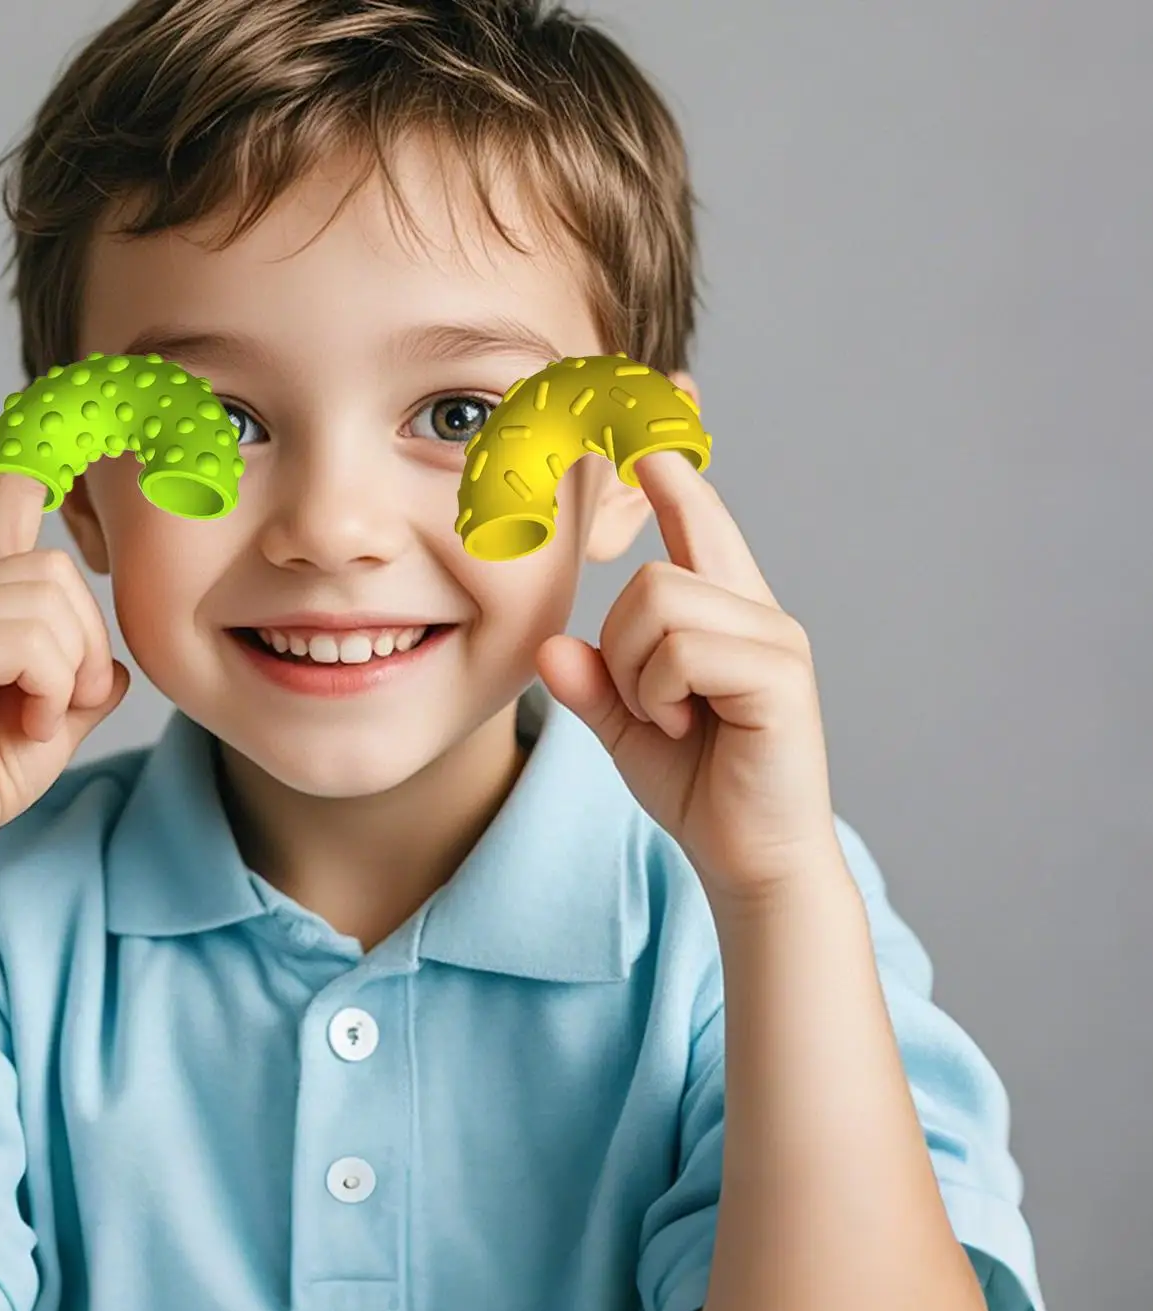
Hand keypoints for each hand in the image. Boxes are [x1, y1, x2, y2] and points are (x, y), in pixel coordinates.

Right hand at [0, 472, 129, 868]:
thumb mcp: (56, 716)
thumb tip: (114, 665)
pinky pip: (29, 641)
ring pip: (52, 607)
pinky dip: (46, 689)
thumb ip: (85, 674)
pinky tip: (17, 721)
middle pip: (61, 572)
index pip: (6, 496)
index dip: (40, 444)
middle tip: (52, 705)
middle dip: (84, 648)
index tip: (73, 389)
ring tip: (30, 717)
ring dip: (66, 676)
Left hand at [537, 450, 838, 902]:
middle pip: (652, 577)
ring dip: (641, 678)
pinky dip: (662, 696)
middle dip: (623, 649)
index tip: (645, 429)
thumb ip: (591, 684)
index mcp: (723, 616)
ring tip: (672, 722)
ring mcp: (774, 640)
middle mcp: (756, 614)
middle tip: (651, 709)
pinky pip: (683, 650)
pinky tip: (686, 729)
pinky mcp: (780, 675)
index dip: (673, 477)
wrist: (748, 860)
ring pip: (661, 607)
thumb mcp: (626, 730)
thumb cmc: (698, 789)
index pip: (699, 524)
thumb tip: (550, 647)